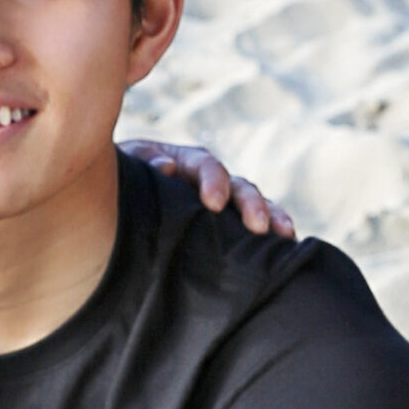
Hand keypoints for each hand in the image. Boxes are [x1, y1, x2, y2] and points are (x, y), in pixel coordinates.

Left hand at [121, 138, 294, 237]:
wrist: (121, 194)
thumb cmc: (125, 176)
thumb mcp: (130, 161)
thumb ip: (145, 160)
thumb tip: (166, 167)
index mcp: (188, 161)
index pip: (206, 166)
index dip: (214, 181)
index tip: (214, 203)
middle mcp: (213, 180)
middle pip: (240, 187)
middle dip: (251, 205)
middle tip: (258, 227)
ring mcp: (225, 202)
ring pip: (255, 206)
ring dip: (272, 217)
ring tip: (285, 236)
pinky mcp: (228, 224)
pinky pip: (253, 228)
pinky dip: (271, 234)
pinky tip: (286, 249)